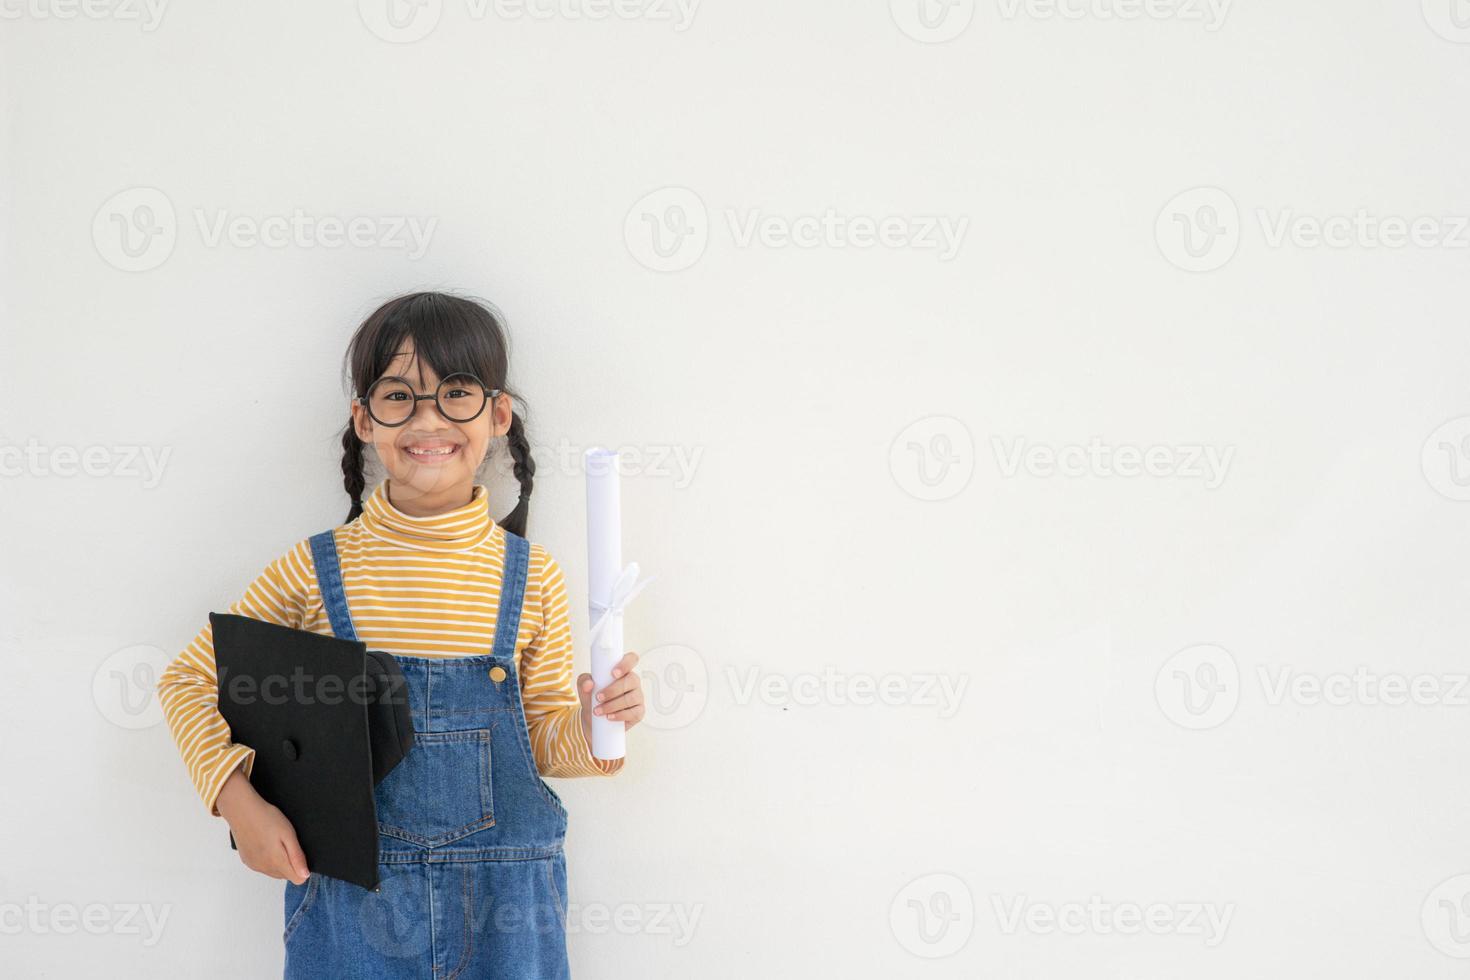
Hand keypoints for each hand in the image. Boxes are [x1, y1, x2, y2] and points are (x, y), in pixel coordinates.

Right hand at [216, 767, 310, 884]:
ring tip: (275, 841)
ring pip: (274, 872)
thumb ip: (297, 857)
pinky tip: (265, 843)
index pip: (297, 879)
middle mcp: (264, 868)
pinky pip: (263, 867)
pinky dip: (267, 859)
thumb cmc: (266, 818)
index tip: (299, 853)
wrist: (242, 810)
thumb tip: (305, 875)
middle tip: (287, 842)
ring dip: (279, 862)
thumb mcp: (288, 834)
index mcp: (276, 862)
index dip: (302, 867)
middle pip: (286, 875)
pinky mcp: (247, 861)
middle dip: (291, 863)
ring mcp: (254, 865)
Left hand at [577, 651, 643, 741]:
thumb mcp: (584, 688)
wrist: (594, 720)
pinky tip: (609, 716)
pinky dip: (619, 715)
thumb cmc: (593, 699)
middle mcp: (633, 682)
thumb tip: (589, 684)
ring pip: (631, 698)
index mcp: (623, 671)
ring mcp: (638, 697)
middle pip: (631, 680)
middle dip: (613, 690)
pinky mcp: (639, 712)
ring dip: (612, 705)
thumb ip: (584, 682)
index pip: (631, 659)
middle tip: (598, 697)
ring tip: (598, 710)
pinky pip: (634, 713)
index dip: (625, 664)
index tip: (613, 673)